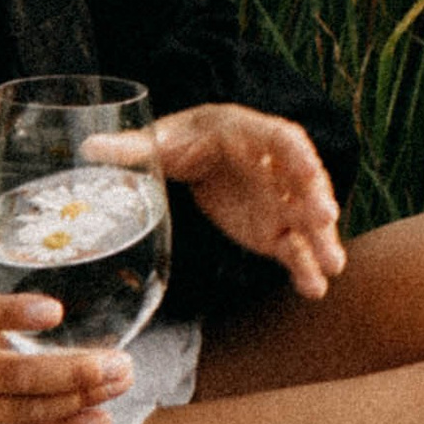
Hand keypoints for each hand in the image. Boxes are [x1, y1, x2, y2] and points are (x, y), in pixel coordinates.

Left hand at [121, 104, 345, 301]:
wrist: (197, 154)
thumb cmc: (182, 139)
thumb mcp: (158, 141)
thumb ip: (130, 149)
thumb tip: (89, 147)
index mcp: (251, 134)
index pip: (283, 140)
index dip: (298, 157)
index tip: (308, 174)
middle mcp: (276, 167)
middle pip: (303, 182)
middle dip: (316, 200)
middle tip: (325, 220)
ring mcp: (280, 201)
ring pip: (306, 220)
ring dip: (321, 240)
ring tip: (334, 266)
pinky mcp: (275, 229)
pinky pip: (294, 249)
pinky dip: (305, 268)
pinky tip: (313, 289)